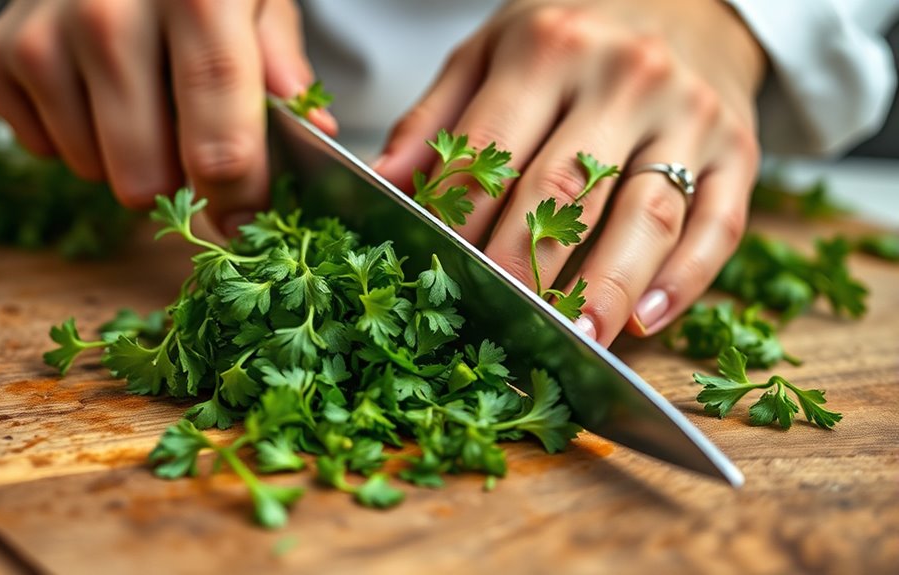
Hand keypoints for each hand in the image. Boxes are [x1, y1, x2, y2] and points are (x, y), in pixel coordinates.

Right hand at [0, 0, 335, 233]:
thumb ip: (283, 65)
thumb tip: (317, 133)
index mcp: (197, 0)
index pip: (219, 139)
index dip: (237, 199)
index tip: (247, 225)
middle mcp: (107, 16)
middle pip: (145, 177)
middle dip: (176, 181)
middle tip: (187, 144)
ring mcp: (42, 38)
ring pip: (93, 173)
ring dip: (123, 156)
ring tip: (138, 98)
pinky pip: (42, 151)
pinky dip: (72, 136)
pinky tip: (90, 87)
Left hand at [374, 0, 765, 345]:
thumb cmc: (576, 33)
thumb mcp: (492, 50)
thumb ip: (436, 117)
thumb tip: (382, 182)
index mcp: (549, 50)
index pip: (490, 152)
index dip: (458, 221)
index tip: (436, 275)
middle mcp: (625, 78)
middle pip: (563, 189)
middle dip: (522, 265)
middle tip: (495, 320)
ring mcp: (690, 116)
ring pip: (646, 214)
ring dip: (606, 286)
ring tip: (576, 341)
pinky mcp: (740, 150)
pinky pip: (719, 224)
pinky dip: (684, 280)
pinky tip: (645, 321)